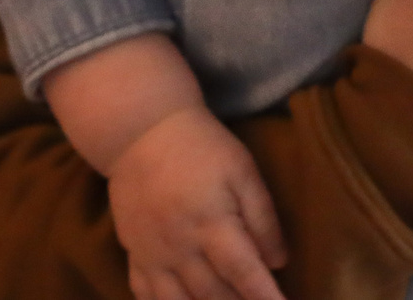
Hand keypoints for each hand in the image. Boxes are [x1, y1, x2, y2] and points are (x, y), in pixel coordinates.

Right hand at [110, 106, 288, 299]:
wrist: (140, 130)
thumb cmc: (201, 146)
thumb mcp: (242, 170)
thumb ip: (263, 216)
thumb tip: (279, 262)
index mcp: (212, 223)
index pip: (244, 272)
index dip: (265, 297)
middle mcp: (180, 247)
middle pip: (214, 295)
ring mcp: (152, 254)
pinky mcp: (133, 253)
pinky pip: (145, 294)